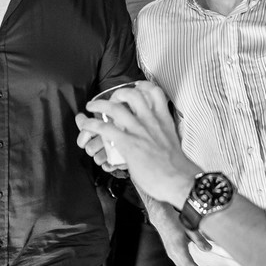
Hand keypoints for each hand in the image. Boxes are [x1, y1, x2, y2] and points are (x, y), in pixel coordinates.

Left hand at [76, 82, 197, 205]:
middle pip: (133, 94)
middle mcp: (151, 121)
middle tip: (111, 99)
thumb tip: (151, 140)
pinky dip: (92, 125)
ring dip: (99, 105)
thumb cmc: (176, 166)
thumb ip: (160, 135)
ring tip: (92, 107)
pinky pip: (105, 129)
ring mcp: (139, 131)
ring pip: (115, 108)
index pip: (155, 92)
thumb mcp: (171, 142)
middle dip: (118, 93)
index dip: (143, 86)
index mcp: (164, 119)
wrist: (179, 179)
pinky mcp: (128, 144)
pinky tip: (87, 125)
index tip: (136, 86)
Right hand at [147, 201, 214, 265]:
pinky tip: (195, 264)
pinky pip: (180, 264)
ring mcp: (171, 254)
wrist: (161, 216)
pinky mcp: (171, 252)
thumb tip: (209, 249)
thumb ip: (200, 240)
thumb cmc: (176, 220)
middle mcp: (173, 254)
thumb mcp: (190, 228)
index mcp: (179, 248)